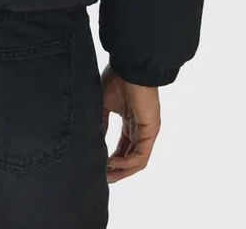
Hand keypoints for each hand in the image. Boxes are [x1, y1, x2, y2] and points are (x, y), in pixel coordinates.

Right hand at [101, 65, 160, 182]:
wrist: (130, 68)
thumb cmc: (117, 80)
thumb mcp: (104, 104)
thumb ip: (101, 123)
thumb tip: (95, 140)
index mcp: (130, 122)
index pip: (123, 147)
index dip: (112, 159)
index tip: (98, 165)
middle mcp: (140, 129)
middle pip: (130, 158)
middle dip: (117, 170)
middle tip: (102, 177)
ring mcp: (147, 132)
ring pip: (137, 161)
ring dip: (122, 171)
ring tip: (106, 174)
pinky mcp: (150, 132)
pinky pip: (140, 155)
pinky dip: (127, 163)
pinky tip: (112, 163)